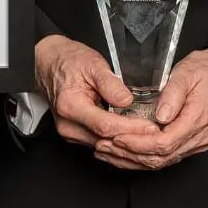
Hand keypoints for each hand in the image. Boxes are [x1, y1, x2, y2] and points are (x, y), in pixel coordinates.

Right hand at [34, 34, 151, 148]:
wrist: (49, 65)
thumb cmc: (69, 62)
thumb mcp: (93, 64)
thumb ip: (110, 83)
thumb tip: (127, 100)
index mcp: (70, 106)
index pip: (106, 126)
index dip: (131, 129)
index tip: (151, 126)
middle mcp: (68, 125)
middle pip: (106, 140)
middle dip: (134, 139)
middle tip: (158, 134)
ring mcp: (70, 133)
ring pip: (104, 145)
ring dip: (128, 143)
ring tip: (150, 136)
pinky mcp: (76, 135)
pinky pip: (100, 142)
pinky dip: (118, 141)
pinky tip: (135, 135)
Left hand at [99, 48, 207, 171]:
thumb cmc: (206, 72)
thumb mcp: (187, 72)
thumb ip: (174, 93)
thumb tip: (161, 115)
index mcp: (198, 119)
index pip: (164, 142)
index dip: (138, 143)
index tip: (117, 138)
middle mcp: (199, 137)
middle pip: (161, 157)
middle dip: (130, 154)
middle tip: (104, 146)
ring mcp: (196, 143)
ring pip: (161, 161)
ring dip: (133, 159)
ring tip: (108, 151)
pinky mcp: (190, 144)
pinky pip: (165, 157)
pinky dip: (143, 157)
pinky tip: (125, 153)